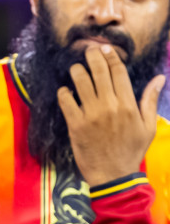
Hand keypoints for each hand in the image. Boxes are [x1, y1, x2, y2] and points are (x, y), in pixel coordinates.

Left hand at [58, 43, 165, 186]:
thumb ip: (150, 100)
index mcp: (129, 105)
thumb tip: (159, 78)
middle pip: (99, 73)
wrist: (113, 174)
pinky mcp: (75, 125)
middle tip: (88, 50)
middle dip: (93, 57)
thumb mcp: (148, 126)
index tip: (106, 49)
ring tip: (75, 67)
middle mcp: (110, 106)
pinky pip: (66, 102)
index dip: (111, 58)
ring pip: (81, 84)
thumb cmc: (132, 150)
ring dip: (76, 71)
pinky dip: (64, 93)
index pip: (119, 73)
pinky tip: (65, 90)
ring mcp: (91, 115)